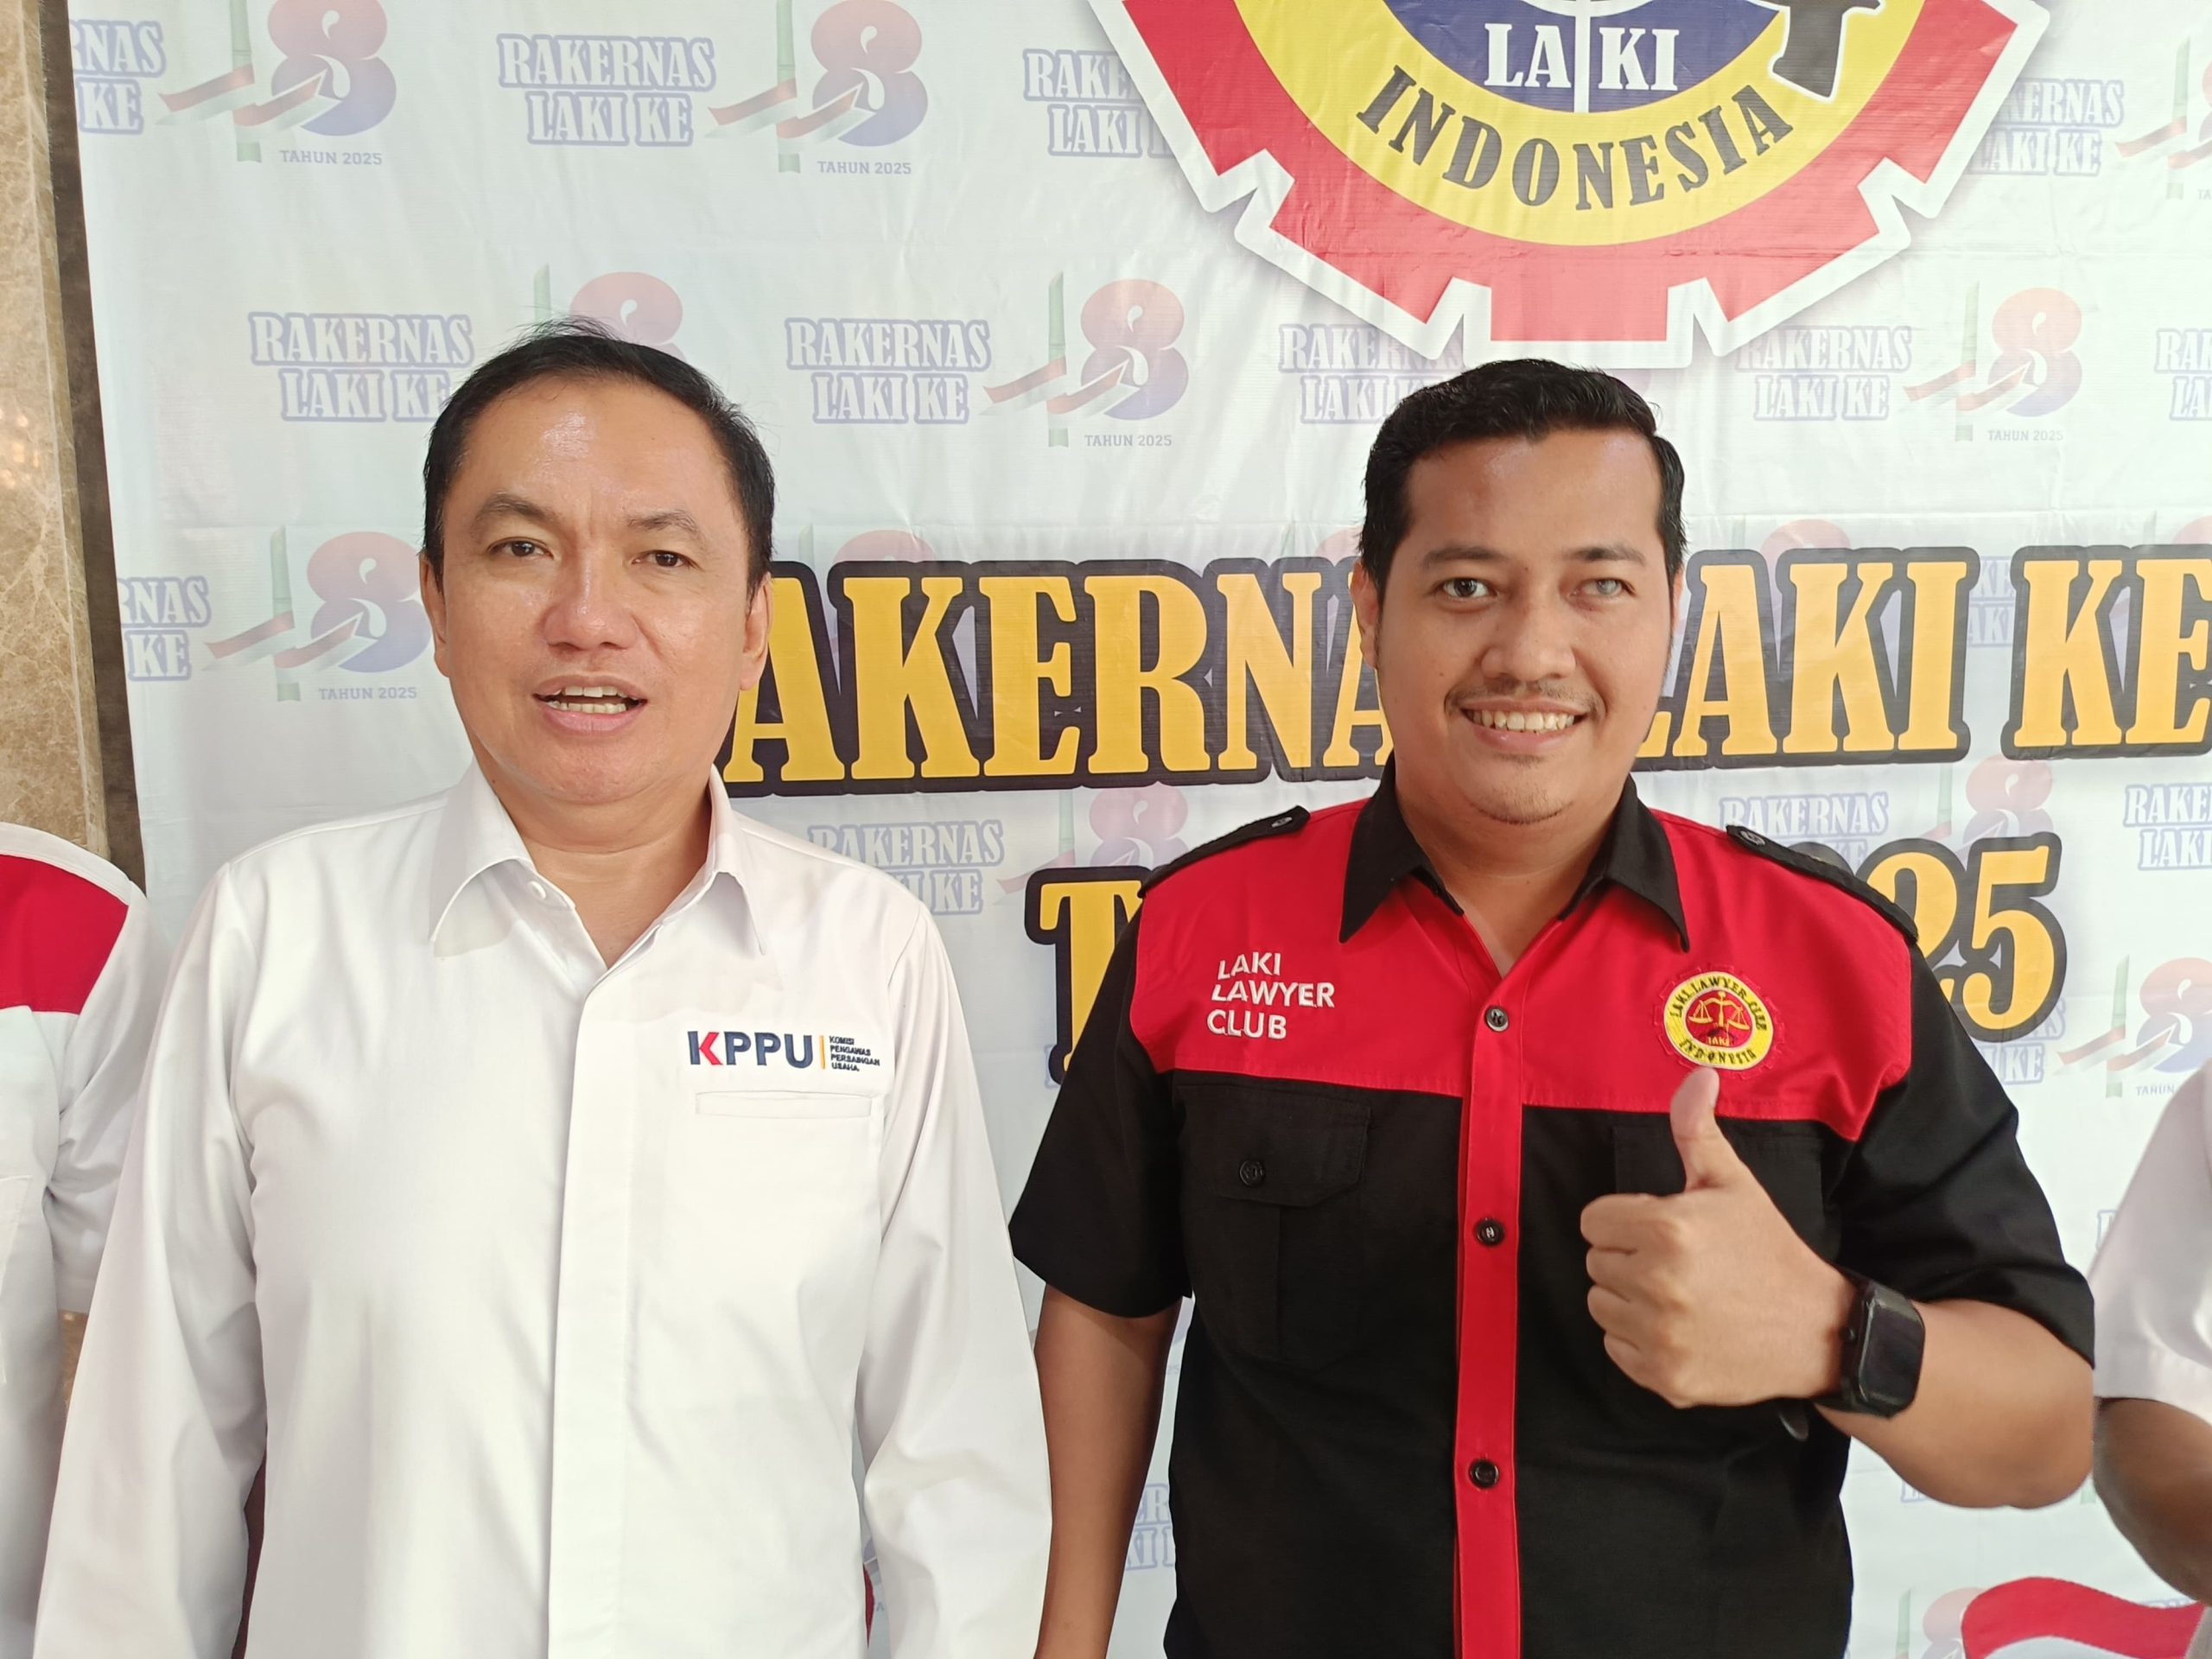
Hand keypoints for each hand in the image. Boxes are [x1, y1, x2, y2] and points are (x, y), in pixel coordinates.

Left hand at [1579, 1068, 1853, 1408]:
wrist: (1818, 1331)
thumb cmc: (1768, 1251)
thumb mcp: (1734, 1184)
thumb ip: (1698, 1130)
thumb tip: (1698, 1074)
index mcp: (1666, 1228)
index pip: (1593, 1220)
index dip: (1624, 1220)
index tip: (1659, 1228)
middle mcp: (1657, 1283)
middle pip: (1595, 1261)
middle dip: (1627, 1257)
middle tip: (1677, 1262)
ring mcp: (1660, 1336)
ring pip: (1601, 1305)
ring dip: (1628, 1299)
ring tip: (1679, 1294)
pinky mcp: (1664, 1378)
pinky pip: (1616, 1348)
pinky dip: (1638, 1340)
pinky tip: (1680, 1328)